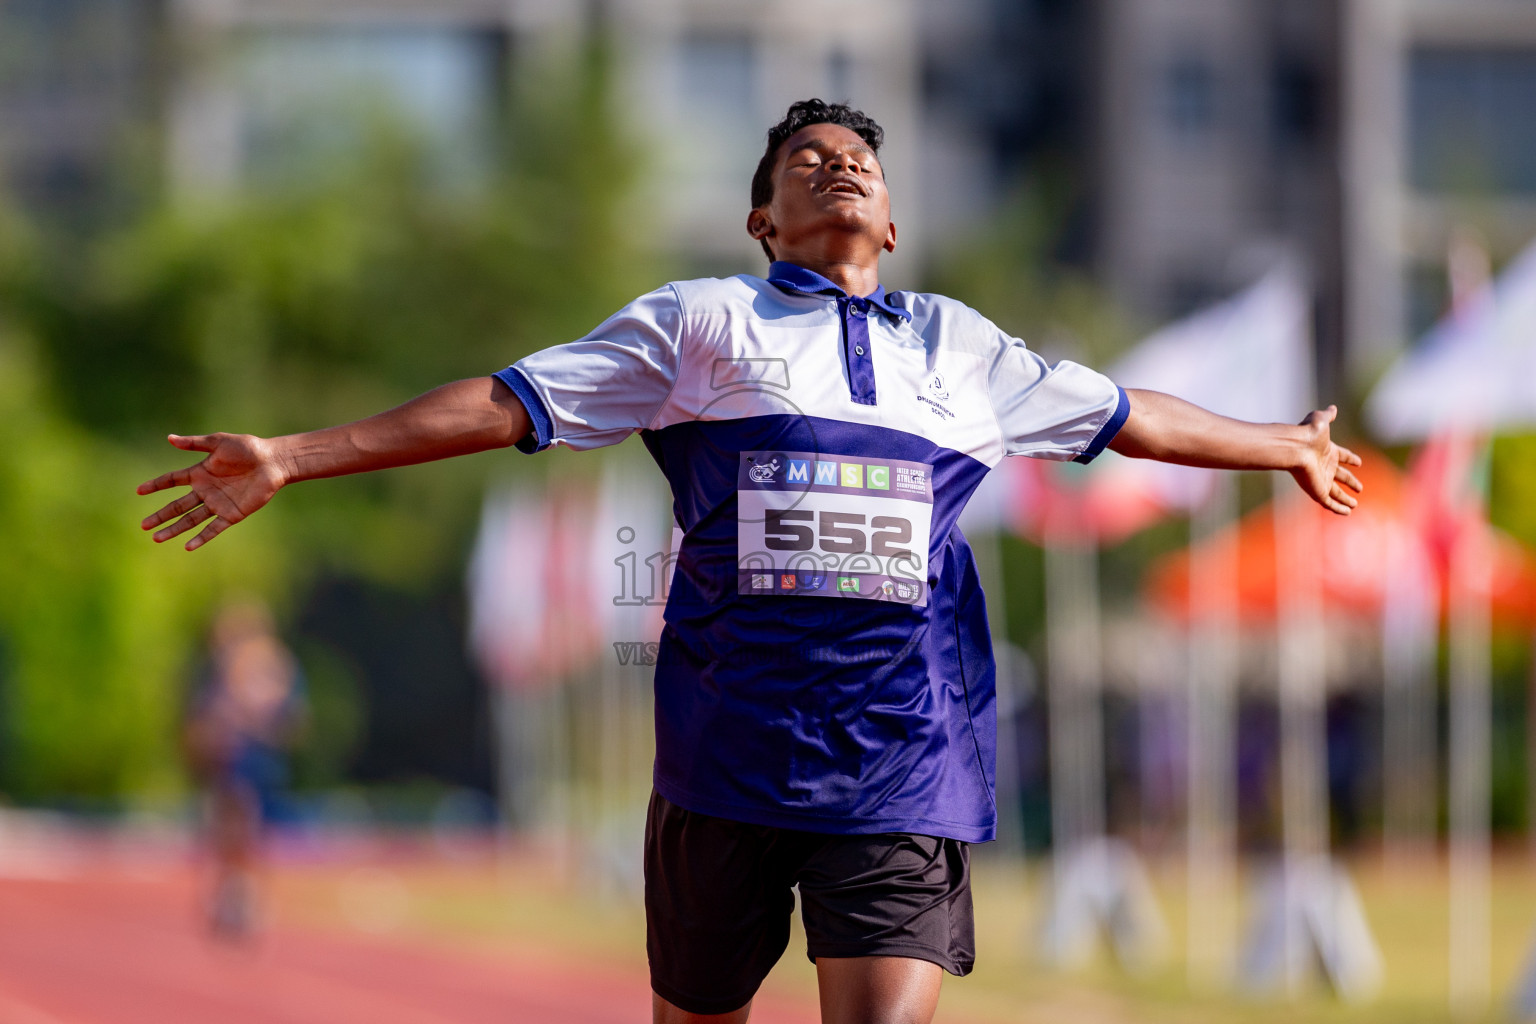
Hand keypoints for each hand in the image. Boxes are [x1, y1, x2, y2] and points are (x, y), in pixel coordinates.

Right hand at [138, 433, 288, 549]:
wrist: (273, 461)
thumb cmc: (247, 448)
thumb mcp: (218, 443)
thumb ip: (194, 444)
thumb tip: (169, 438)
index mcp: (200, 473)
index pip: (172, 480)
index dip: (156, 485)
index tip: (138, 491)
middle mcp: (206, 490)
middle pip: (178, 505)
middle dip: (160, 516)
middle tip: (144, 525)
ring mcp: (218, 504)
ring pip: (191, 519)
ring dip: (174, 529)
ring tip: (156, 538)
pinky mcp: (232, 514)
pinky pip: (214, 528)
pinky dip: (201, 537)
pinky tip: (188, 546)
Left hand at [1289, 406, 1362, 514]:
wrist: (1295, 448)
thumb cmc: (1307, 433)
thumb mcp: (1321, 420)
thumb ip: (1328, 415)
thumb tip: (1333, 407)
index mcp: (1328, 451)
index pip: (1343, 456)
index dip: (1351, 458)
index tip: (1358, 462)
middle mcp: (1325, 467)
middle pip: (1341, 477)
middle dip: (1350, 482)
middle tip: (1360, 487)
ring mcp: (1321, 480)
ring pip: (1336, 493)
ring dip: (1345, 499)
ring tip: (1354, 504)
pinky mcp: (1318, 491)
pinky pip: (1330, 503)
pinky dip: (1339, 508)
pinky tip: (1347, 512)